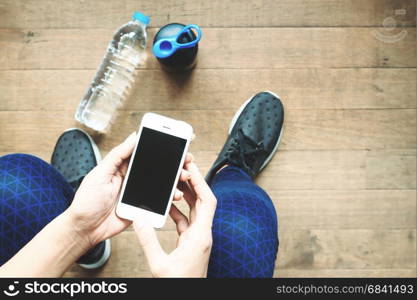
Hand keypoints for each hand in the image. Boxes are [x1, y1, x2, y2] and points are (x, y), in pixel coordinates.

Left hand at [65, 132, 188, 249]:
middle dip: (172, 163)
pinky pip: (158, 200)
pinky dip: (169, 197)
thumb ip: (118, 155)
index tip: (173, 139)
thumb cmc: (87, 201)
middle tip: (185, 159)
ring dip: (173, 179)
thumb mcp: (100, 173)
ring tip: (183, 176)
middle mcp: (132, 177)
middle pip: (156, 167)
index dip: (158, 146)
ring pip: (160, 183)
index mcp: (122, 166)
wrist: (85, 228)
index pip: (143, 152)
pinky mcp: (141, 206)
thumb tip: (133, 137)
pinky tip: (175, 194)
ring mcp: (138, 192)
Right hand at [134, 154, 216, 276]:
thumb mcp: (159, 264)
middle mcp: (203, 234)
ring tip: (176, 181)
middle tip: (184, 168)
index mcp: (201, 236)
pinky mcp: (192, 242)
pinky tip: (168, 204)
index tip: (192, 169)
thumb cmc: (180, 284)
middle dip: (195, 183)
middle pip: (203, 201)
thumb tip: (140, 220)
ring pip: (196, 210)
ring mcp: (198, 238)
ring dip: (188, 195)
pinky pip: (187, 220)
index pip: (207, 201)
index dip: (201, 183)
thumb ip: (148, 241)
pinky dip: (179, 210)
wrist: (188, 296)